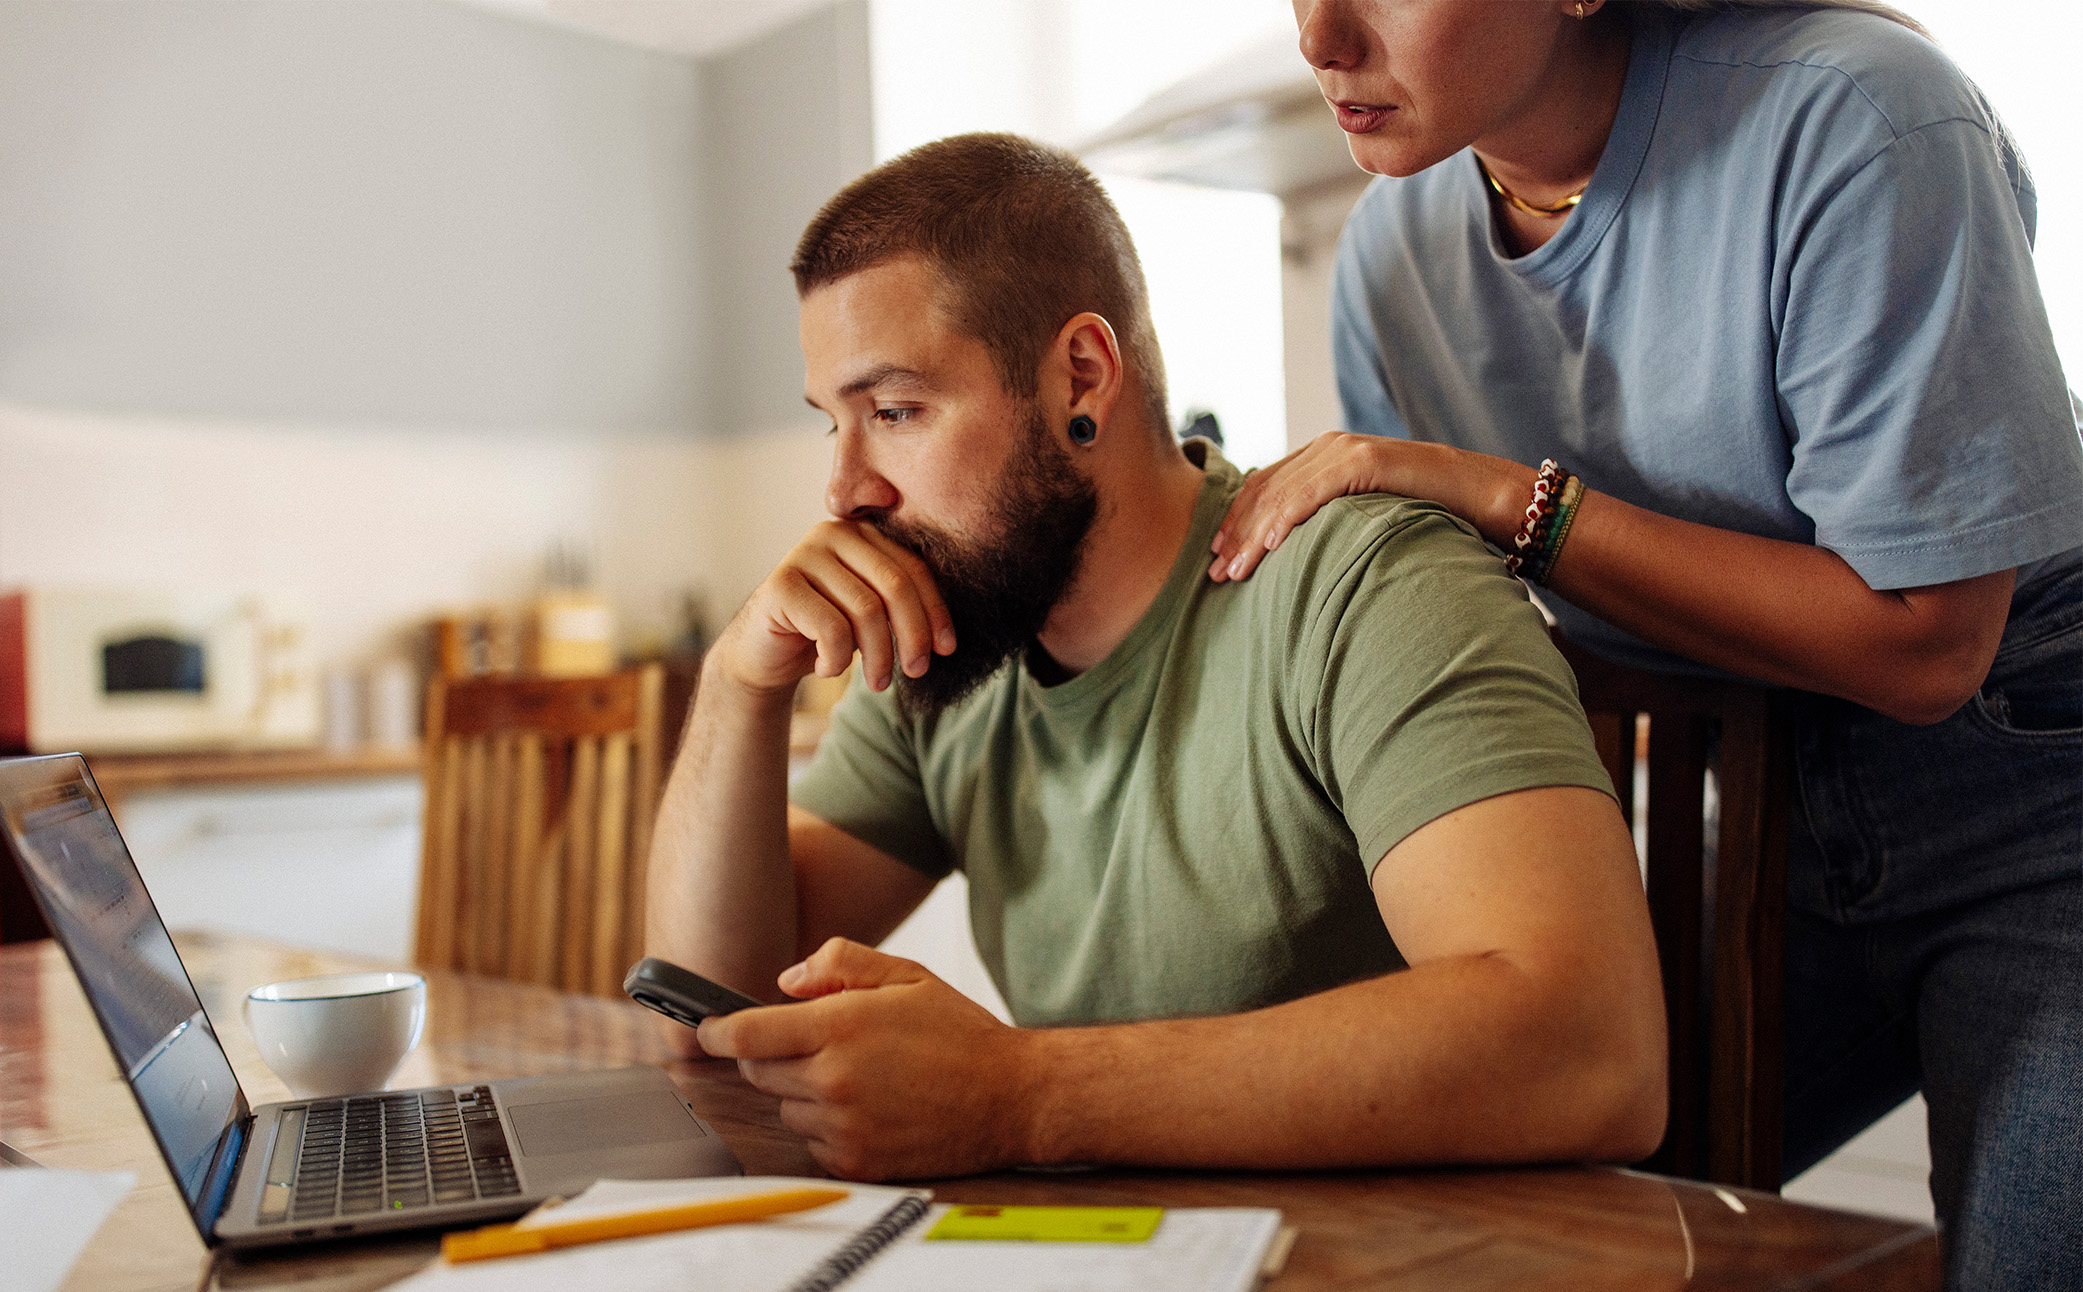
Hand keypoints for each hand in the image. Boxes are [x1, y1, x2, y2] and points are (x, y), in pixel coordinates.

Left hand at [695, 939, 1035, 1180]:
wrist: (1012, 1097)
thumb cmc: (960, 1034)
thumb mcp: (906, 975)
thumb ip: (839, 964)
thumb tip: (784, 982)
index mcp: (841, 1026)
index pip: (745, 1035)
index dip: (716, 1031)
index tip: (708, 1029)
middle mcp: (834, 1079)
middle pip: (758, 1072)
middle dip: (770, 1055)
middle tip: (812, 1044)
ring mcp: (843, 1126)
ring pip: (786, 1108)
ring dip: (803, 1091)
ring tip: (858, 1077)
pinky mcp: (856, 1161)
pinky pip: (813, 1142)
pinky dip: (827, 1126)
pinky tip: (869, 1107)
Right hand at [714, 521, 956, 695]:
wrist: (763, 653)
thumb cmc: (825, 633)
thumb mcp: (871, 615)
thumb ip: (901, 606)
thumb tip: (947, 638)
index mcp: (862, 532)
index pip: (913, 567)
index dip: (935, 610)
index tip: (946, 649)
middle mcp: (833, 533)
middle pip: (894, 585)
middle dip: (912, 634)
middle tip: (916, 670)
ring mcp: (803, 554)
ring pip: (866, 610)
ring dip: (879, 656)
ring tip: (878, 681)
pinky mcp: (780, 583)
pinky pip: (831, 627)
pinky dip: (837, 659)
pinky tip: (829, 669)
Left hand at [1208, 434, 1531, 581]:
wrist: (1481, 494)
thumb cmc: (1427, 513)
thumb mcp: (1365, 517)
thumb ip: (1331, 522)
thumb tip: (1295, 558)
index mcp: (1323, 457)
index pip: (1264, 488)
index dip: (1237, 523)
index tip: (1218, 559)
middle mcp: (1327, 447)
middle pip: (1264, 491)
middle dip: (1236, 535)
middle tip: (1216, 574)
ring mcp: (1344, 450)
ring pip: (1282, 494)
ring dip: (1254, 535)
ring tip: (1237, 571)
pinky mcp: (1364, 460)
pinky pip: (1314, 491)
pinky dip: (1287, 517)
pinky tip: (1270, 545)